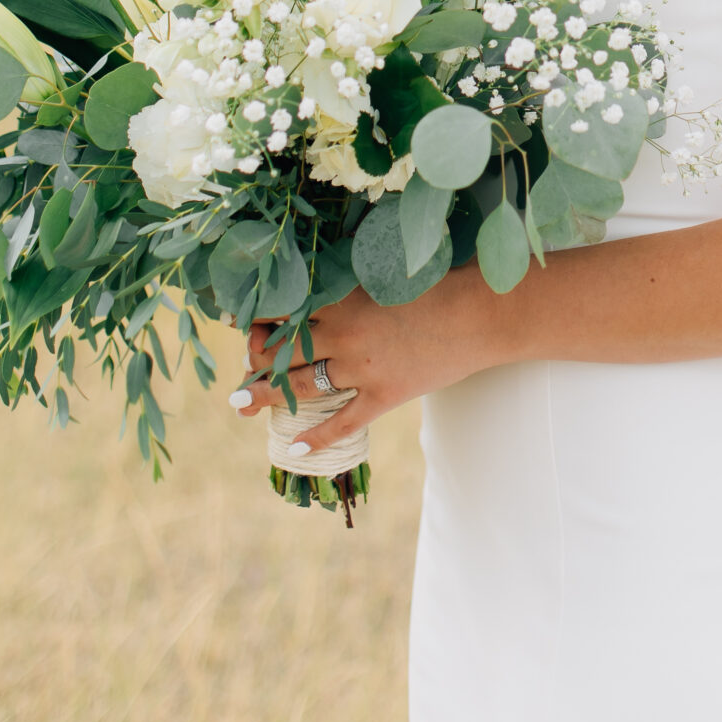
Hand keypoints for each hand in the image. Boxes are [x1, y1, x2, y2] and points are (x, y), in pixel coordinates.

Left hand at [231, 266, 503, 458]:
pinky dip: (316, 438)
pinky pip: (342, 423)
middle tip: (243, 364)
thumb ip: (354, 280)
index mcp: (343, 297)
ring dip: (266, 394)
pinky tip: (293, 448)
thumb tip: (328, 279)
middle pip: (283, 349)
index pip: (285, 309)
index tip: (244, 321)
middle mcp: (344, 333)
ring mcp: (362, 368)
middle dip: (256, 358)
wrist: (480, 314)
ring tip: (241, 403)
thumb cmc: (440, 283)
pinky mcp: (385, 395)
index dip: (260, 318)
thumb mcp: (388, 273)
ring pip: (301, 385)